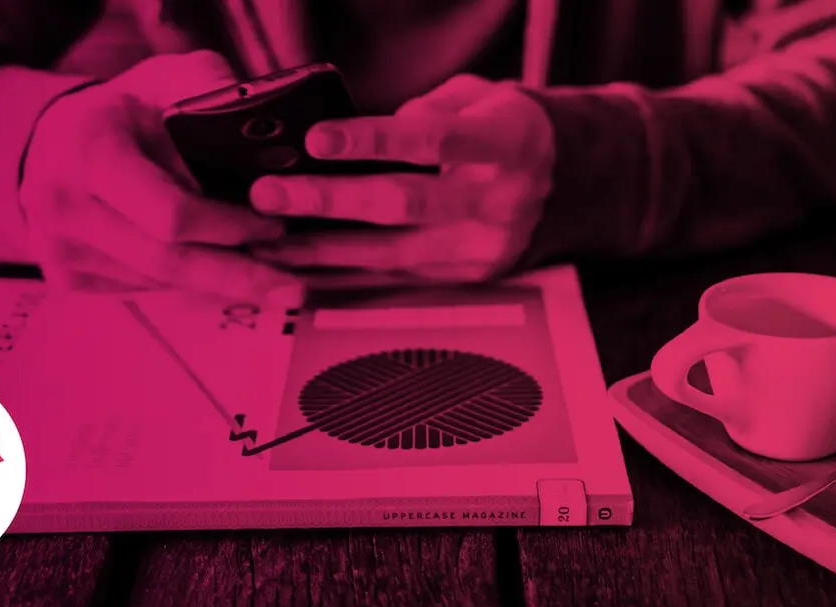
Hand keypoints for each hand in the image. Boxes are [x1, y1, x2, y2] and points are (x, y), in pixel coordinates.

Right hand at [21, 52, 303, 304]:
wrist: (48, 144)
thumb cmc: (122, 110)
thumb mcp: (163, 79)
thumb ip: (208, 87)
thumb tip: (259, 117)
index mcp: (90, 155)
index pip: (170, 214)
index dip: (228, 227)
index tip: (275, 227)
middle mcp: (65, 209)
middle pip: (168, 262)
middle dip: (237, 276)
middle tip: (294, 288)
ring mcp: (61, 250)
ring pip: (159, 282)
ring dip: (217, 284)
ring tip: (269, 280)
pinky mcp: (66, 279)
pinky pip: (143, 290)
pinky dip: (187, 286)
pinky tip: (219, 276)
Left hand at [249, 75, 555, 282]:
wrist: (568, 182)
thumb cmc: (508, 130)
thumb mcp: (479, 98)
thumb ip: (425, 111)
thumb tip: (357, 138)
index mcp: (505, 144)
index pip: (430, 141)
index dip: (371, 141)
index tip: (317, 139)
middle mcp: (497, 202)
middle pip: (403, 204)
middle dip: (328, 200)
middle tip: (271, 195)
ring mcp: (482, 249)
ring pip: (390, 254)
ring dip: (321, 249)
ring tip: (267, 242)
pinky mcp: (466, 278)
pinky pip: (396, 279)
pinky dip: (346, 275)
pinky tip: (303, 270)